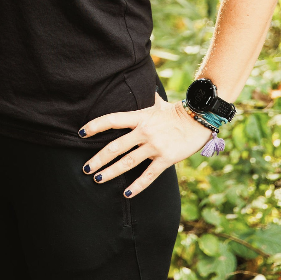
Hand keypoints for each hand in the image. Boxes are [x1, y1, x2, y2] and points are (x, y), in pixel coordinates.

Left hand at [79, 92, 213, 197]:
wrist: (198, 119)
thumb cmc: (176, 111)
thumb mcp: (158, 103)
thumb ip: (147, 99)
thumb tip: (142, 86)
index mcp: (140, 117)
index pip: (112, 120)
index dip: (95, 126)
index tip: (81, 133)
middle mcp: (144, 131)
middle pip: (116, 147)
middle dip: (98, 158)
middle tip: (86, 168)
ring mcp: (155, 146)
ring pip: (128, 162)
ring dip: (111, 172)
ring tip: (97, 179)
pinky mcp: (166, 159)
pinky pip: (148, 175)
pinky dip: (137, 186)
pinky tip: (126, 193)